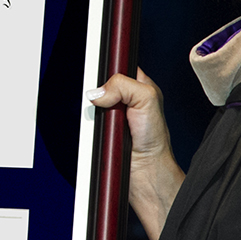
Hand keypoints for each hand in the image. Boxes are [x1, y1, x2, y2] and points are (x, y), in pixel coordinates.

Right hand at [88, 68, 184, 239]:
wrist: (146, 172)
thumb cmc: (154, 140)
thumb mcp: (147, 99)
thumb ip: (124, 85)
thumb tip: (98, 91)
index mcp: (139, 86)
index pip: (117, 67)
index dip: (108, 68)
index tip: (102, 74)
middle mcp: (125, 99)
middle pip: (99, 84)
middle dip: (98, 92)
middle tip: (107, 103)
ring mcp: (111, 115)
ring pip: (90, 104)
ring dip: (93, 112)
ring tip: (107, 122)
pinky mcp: (101, 131)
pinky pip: (86, 123)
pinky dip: (89, 126)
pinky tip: (99, 131)